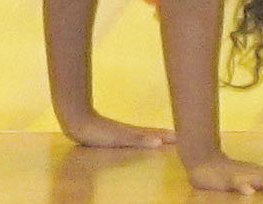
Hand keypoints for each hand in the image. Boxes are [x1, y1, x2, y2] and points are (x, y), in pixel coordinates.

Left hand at [59, 111, 177, 148]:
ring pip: (143, 132)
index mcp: (134, 132)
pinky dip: (142, 136)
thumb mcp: (119, 138)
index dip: (169, 135)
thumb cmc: (97, 131)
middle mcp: (130, 130)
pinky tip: (139, 138)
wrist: (77, 121)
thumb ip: (138, 139)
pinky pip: (134, 135)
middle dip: (166, 134)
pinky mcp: (113, 133)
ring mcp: (122, 131)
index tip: (184, 135)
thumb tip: (159, 142)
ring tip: (165, 138)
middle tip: (181, 136)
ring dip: (155, 135)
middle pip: (152, 132)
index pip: (157, 134)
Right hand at [186, 152, 262, 194]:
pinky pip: (236, 183)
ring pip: (261, 178)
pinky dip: (243, 187)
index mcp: (262, 175)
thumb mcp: (250, 181)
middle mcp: (255, 173)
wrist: (203, 161)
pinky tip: (249, 193)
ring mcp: (242, 174)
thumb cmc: (230, 175)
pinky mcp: (227, 179)